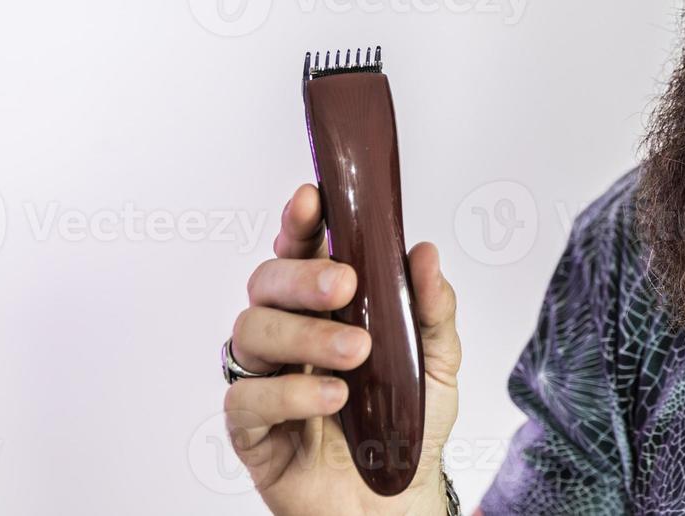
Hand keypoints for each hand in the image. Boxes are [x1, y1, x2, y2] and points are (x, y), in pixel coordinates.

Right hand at [224, 184, 462, 515]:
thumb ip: (433, 310)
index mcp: (324, 308)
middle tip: (346, 286)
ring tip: (356, 355)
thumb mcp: (437, 363)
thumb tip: (424, 254)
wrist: (397, 505)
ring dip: (305, 335)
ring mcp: (265, 378)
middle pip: (267, 282)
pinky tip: (332, 398)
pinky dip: (292, 393)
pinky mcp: (251, 429)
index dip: (299, 222)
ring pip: (251, 331)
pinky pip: (247, 397)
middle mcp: (288, 334)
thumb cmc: (409, 429)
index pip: (300, 251)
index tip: (312, 199)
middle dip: (303, 277)